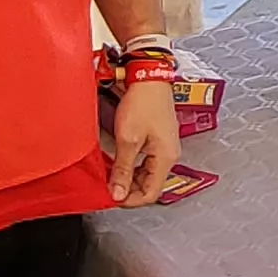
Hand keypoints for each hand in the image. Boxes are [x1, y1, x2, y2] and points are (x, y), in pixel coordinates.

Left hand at [106, 55, 182, 205]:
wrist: (149, 76)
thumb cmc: (143, 102)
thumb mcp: (128, 139)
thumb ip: (122, 169)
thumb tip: (117, 193)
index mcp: (166, 158)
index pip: (151, 193)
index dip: (131, 200)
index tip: (112, 198)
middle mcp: (169, 154)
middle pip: (149, 184)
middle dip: (128, 189)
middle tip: (108, 187)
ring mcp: (164, 145)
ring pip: (146, 173)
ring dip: (129, 176)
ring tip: (110, 174)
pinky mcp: (157, 137)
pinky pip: (145, 160)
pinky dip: (131, 164)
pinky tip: (118, 160)